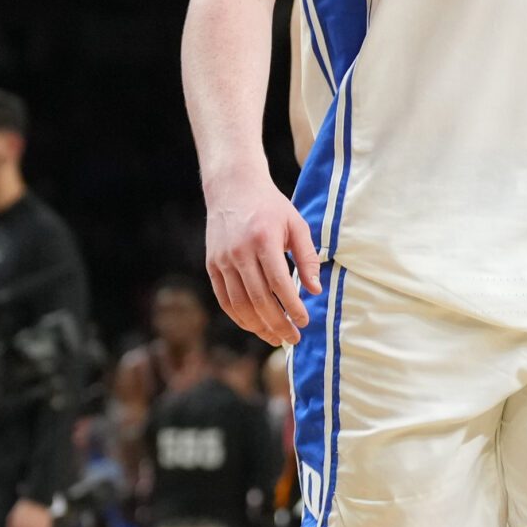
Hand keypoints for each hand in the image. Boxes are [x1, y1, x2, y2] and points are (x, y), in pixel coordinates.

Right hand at [203, 167, 320, 347]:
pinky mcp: (212, 265)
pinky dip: (239, 317)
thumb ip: (308, 257)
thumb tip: (315, 291)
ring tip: (276, 338)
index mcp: (263, 240)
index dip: (292, 307)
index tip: (305, 322)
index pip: (279, 283)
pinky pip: (224, 299)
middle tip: (293, 339)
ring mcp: (222, 260)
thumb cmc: (271, 207)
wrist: (233, 187)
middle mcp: (240, 252)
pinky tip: (255, 326)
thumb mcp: (296, 225)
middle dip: (278, 324)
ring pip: (240, 304)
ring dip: (259, 326)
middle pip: (259, 299)